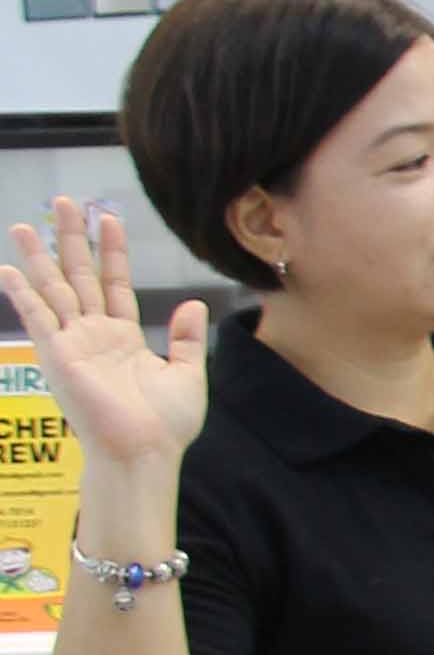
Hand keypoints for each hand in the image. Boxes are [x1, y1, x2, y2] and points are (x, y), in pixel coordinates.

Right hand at [0, 198, 206, 478]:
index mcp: (123, 337)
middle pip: (80, 276)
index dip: (111, 251)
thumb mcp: (188, 373)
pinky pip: (38, 316)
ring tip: (27, 224)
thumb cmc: (165, 424)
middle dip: (71, 239)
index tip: (107, 218)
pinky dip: (23, 293)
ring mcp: (73, 343)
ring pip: (55, 288)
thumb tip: (194, 303)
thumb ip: (187, 338)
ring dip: (40, 257)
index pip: (114, 283)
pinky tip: (9, 268)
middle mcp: (94, 335)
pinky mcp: (58, 355)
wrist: (144, 453)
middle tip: (64, 202)